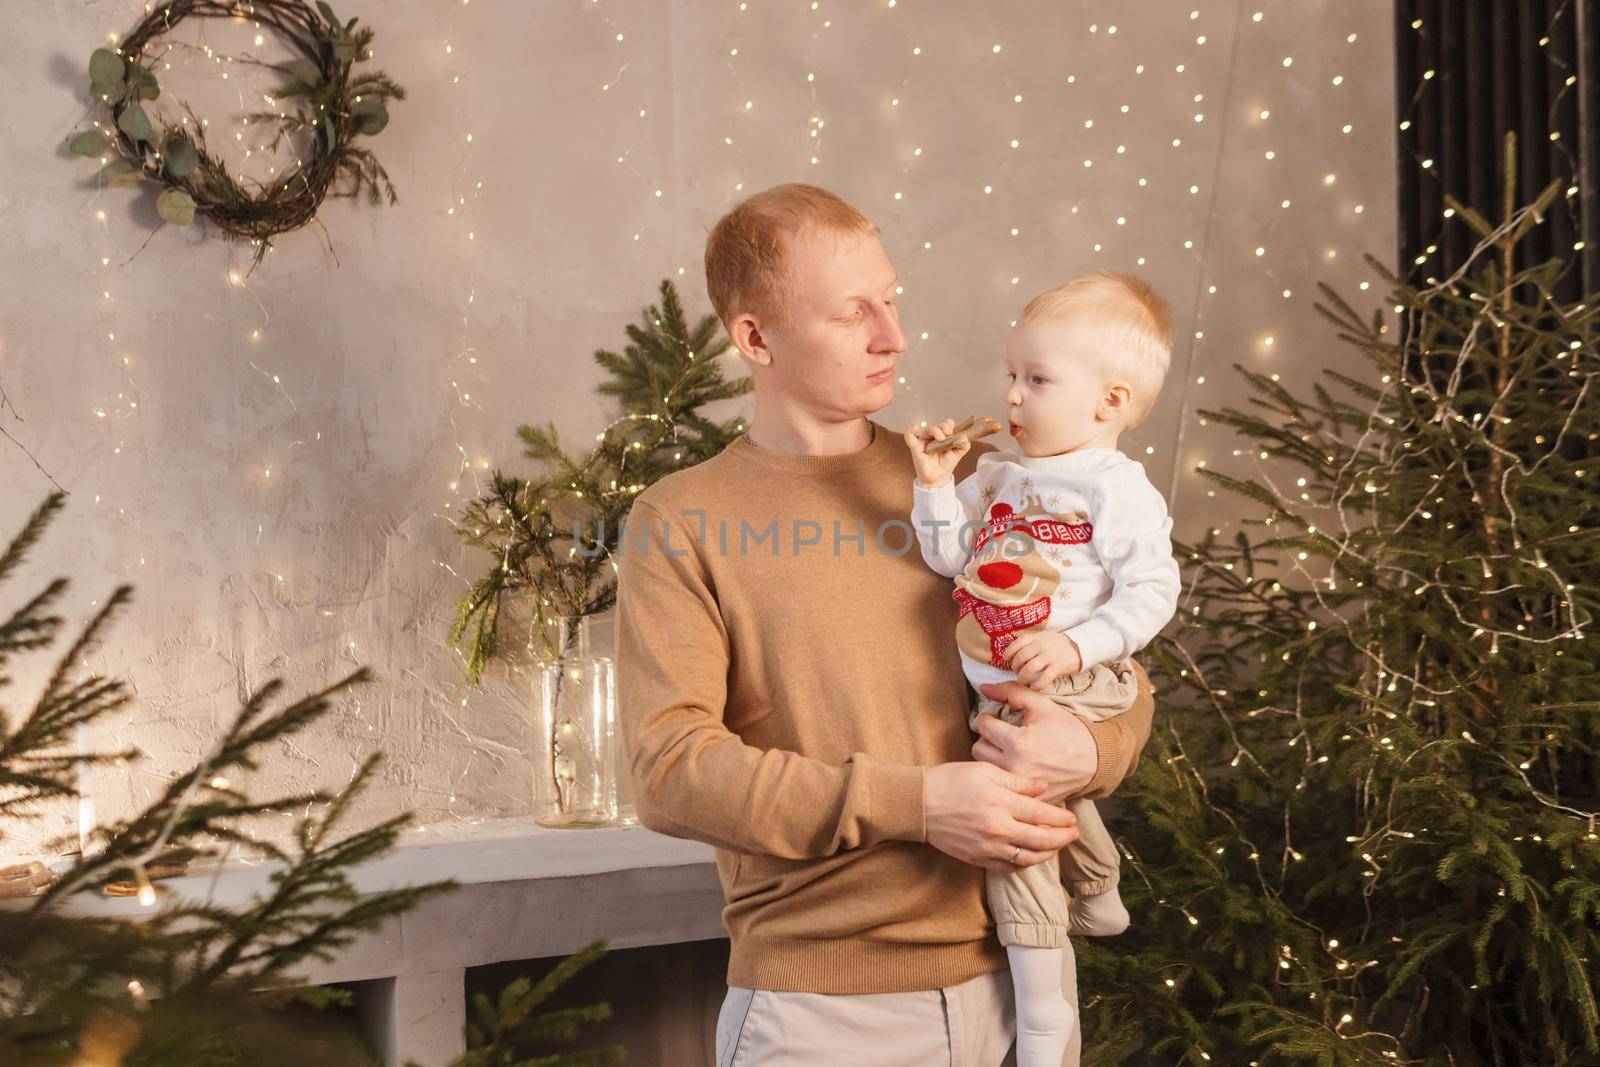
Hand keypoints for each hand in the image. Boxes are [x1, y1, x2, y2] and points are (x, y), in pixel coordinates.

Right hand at [904, 418, 970, 488]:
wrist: (938, 477)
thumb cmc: (946, 463)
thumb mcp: (958, 453)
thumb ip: (964, 445)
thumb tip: (965, 437)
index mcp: (944, 435)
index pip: (947, 424)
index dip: (951, 425)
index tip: (954, 432)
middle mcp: (933, 436)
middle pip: (939, 426)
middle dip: (945, 427)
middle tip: (948, 433)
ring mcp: (924, 441)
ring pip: (928, 430)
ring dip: (936, 431)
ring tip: (941, 438)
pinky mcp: (916, 448)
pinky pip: (909, 437)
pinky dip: (910, 431)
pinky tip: (914, 427)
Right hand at [923, 761, 1078, 870]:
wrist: (919, 804)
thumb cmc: (951, 781)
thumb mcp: (985, 771)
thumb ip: (1017, 781)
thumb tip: (1042, 788)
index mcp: (1001, 804)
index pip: (1041, 816)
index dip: (1061, 819)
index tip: (1072, 818)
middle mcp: (998, 829)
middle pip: (1040, 841)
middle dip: (1062, 838)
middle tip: (1073, 834)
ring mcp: (988, 847)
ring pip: (1028, 859)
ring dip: (1047, 854)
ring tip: (1056, 846)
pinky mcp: (978, 858)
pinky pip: (1009, 868)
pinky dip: (1025, 864)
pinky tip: (1032, 856)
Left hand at [973, 682, 1097, 803]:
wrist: (1093, 760)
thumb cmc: (1067, 730)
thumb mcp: (1042, 705)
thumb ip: (1011, 692)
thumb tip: (983, 687)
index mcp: (1018, 743)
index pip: (983, 725)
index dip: (989, 718)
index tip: (997, 719)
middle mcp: (1014, 767)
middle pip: (979, 748)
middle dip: (987, 738)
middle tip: (1000, 735)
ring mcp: (1019, 786)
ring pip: (985, 768)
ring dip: (991, 757)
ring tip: (1006, 751)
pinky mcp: (1024, 797)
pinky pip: (1000, 785)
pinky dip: (1003, 776)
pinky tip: (1014, 767)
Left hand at [1005, 631, 1082, 689]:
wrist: (1080, 646)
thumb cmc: (1058, 644)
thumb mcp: (1044, 637)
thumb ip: (1031, 642)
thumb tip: (1014, 652)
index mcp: (1037, 637)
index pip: (1018, 642)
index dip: (1009, 651)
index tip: (1005, 658)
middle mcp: (1041, 645)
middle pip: (1022, 657)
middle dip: (1015, 666)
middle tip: (1016, 672)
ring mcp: (1050, 656)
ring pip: (1030, 668)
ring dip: (1022, 677)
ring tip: (1021, 681)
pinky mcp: (1058, 667)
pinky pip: (1044, 678)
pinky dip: (1036, 685)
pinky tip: (1033, 687)